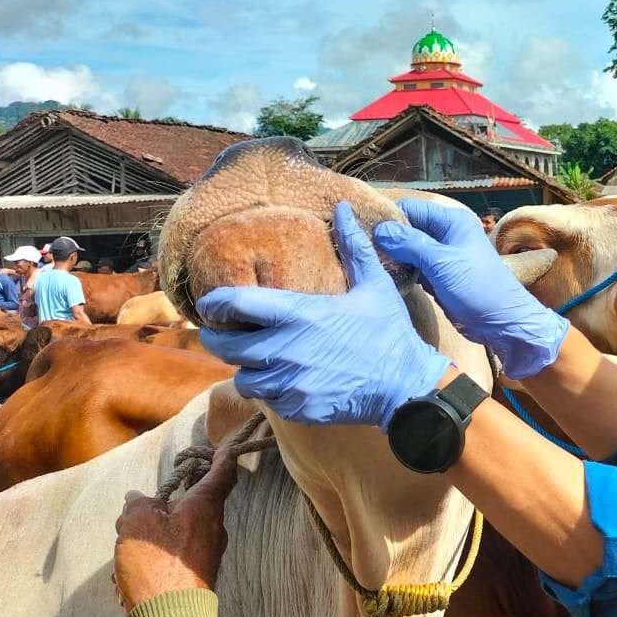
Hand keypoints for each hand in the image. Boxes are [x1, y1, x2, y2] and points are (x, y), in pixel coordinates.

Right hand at [113, 445, 238, 612]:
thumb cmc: (158, 564)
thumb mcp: (137, 523)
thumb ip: (138, 504)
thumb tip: (138, 499)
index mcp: (206, 506)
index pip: (222, 472)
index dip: (223, 456)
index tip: (225, 446)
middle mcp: (215, 527)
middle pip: (196, 503)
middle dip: (169, 503)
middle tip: (142, 511)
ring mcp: (209, 552)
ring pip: (181, 530)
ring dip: (157, 534)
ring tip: (130, 550)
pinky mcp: (198, 574)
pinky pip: (177, 555)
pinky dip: (157, 556)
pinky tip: (135, 573)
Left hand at [197, 203, 451, 429]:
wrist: (406, 385)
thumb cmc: (389, 332)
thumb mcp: (375, 285)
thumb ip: (353, 248)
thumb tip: (342, 208)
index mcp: (300, 315)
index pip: (237, 304)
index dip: (215, 303)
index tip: (211, 304)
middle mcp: (286, 350)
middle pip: (227, 347)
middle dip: (219, 339)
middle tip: (223, 333)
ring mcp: (289, 383)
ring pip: (243, 378)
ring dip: (246, 368)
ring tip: (256, 360)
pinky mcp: (296, 408)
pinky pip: (267, 400)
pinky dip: (269, 391)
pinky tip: (283, 381)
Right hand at [374, 199, 568, 379]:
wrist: (501, 322)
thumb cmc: (478, 287)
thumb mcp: (442, 263)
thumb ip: (410, 244)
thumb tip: (380, 229)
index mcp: (452, 221)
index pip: (411, 209)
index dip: (389, 218)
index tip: (364, 230)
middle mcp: (446, 234)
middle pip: (407, 228)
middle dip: (387, 238)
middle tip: (362, 249)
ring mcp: (441, 256)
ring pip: (408, 249)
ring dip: (392, 256)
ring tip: (368, 262)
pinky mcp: (437, 276)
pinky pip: (412, 267)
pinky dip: (401, 270)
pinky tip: (384, 276)